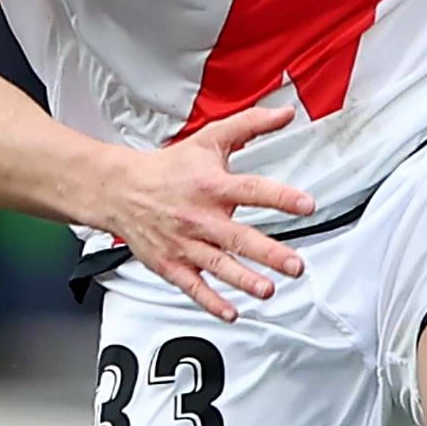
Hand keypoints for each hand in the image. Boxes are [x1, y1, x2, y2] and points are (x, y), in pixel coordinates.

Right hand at [86, 102, 316, 321]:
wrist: (121, 189)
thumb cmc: (169, 168)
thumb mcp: (210, 139)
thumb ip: (250, 125)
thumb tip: (285, 113)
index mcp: (212, 186)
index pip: (251, 190)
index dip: (280, 197)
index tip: (306, 205)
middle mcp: (199, 217)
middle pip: (238, 237)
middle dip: (268, 253)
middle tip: (294, 265)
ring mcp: (185, 243)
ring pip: (218, 265)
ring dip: (244, 280)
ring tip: (267, 290)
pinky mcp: (171, 264)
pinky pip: (192, 286)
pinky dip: (210, 301)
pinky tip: (230, 311)